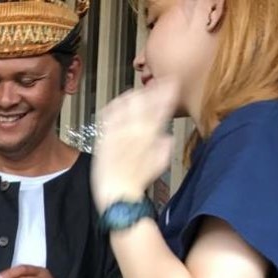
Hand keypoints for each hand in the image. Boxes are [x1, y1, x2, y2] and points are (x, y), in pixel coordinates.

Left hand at [91, 80, 177, 212]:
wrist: (116, 195)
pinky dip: (116, 104)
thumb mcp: (159, 165)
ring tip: (140, 92)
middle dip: (154, 89)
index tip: (173, 84)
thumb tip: (168, 138)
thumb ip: (164, 149)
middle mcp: (134, 132)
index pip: (161, 108)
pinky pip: (108, 114)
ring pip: (128, 104)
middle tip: (159, 83)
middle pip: (145, 101)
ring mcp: (117, 133)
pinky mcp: (104, 137)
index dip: (167, 93)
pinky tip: (120, 101)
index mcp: (149, 137)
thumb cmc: (137, 183)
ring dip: (136, 94)